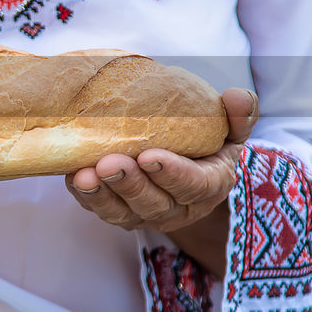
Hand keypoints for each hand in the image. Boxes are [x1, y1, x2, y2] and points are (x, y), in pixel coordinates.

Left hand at [65, 88, 258, 271]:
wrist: (187, 164)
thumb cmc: (209, 142)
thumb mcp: (231, 128)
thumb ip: (239, 114)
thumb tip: (236, 96)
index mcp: (210, 185)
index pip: (194, 186)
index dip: (172, 174)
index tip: (150, 156)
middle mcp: (179, 208)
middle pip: (154, 204)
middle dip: (130, 185)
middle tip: (109, 164)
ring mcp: (147, 215)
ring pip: (123, 213)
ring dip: (102, 196)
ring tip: (84, 175)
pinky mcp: (120, 213)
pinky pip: (100, 209)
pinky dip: (85, 197)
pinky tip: (72, 176)